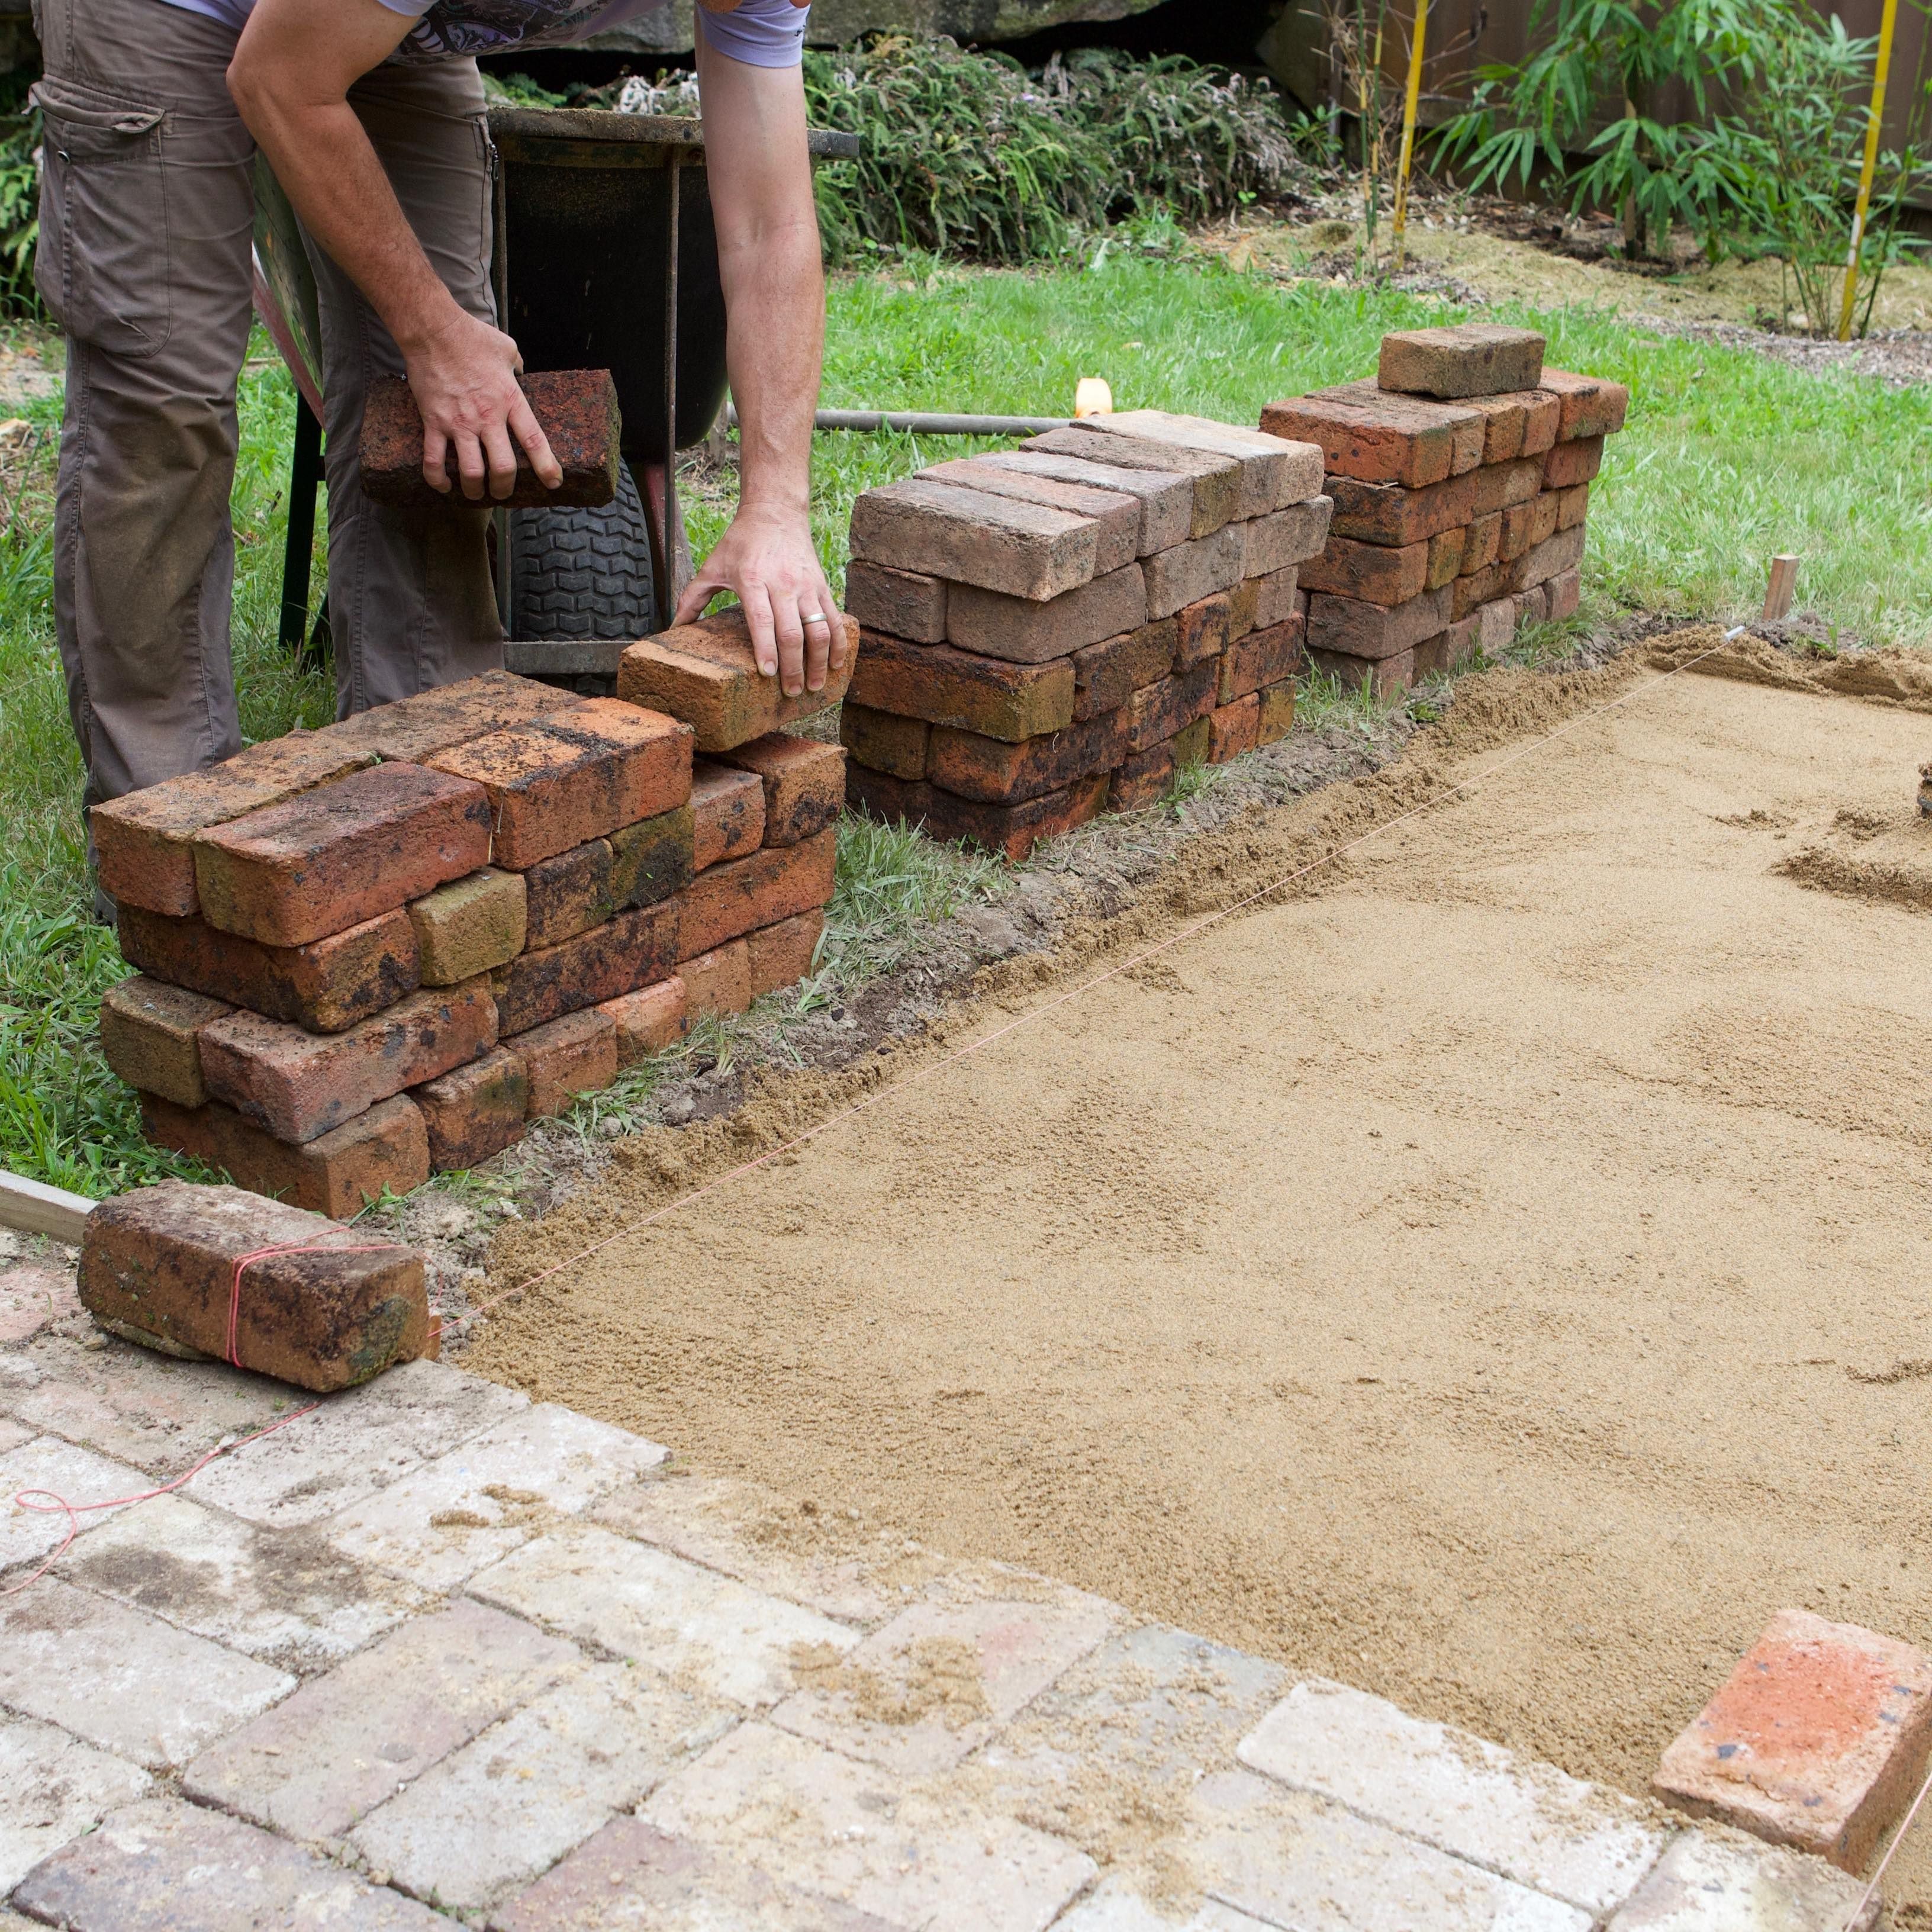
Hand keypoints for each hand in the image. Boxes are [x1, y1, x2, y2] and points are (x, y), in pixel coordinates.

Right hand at [402, 307, 562, 502]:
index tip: (554, 483)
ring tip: (475, 494)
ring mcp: (459, 423)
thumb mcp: (507, 350)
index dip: (547, 467)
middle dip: (504, 488)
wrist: (432, 329)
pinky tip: (443, 486)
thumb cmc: (472, 336)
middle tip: (503, 493)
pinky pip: (433, 461)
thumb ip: (518, 367)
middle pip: (503, 468)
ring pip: (471, 472)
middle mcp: (487, 417)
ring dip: (474, 490)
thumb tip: (521, 373)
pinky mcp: (433, 422)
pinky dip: (437, 480)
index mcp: (510, 400)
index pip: (534, 441)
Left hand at [674, 506, 841, 696]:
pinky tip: (836, 665)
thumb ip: (692, 598)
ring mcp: (806, 586)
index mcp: (752, 580)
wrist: (775, 512)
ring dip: (819, 662)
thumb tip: (673, 628)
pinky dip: (839, 644)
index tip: (767, 674)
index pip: (762, 620)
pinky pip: (835, 619)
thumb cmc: (741, 542)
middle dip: (794, 667)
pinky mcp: (822, 586)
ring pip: (819, 629)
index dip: (766, 649)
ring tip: (814, 686)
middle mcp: (782, 584)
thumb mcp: (712, 565)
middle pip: (792, 632)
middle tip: (791, 692)